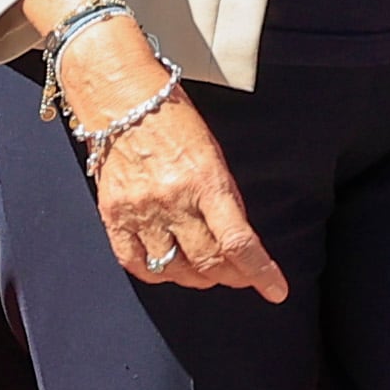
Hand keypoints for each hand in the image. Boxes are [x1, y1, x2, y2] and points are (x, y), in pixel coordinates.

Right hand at [89, 91, 290, 299]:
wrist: (122, 98)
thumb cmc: (174, 121)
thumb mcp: (212, 154)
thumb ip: (223, 200)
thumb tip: (236, 243)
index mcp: (205, 180)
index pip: (237, 241)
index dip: (260, 273)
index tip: (275, 290)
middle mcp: (172, 199)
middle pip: (208, 262)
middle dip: (231, 276)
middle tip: (238, 274)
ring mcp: (140, 210)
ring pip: (175, 270)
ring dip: (197, 277)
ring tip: (205, 270)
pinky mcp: (113, 215)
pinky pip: (137, 264)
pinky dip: (157, 273)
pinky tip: (168, 266)